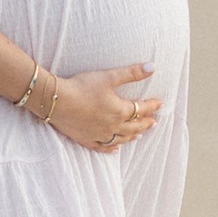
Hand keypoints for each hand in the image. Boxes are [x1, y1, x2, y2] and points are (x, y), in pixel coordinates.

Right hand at [44, 62, 159, 155]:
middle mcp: (113, 126)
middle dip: (146, 123)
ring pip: (121, 138)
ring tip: (140, 135)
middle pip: (134, 126)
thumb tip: (152, 67)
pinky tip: (115, 149)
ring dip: (132, 136)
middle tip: (154, 121)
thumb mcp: (109, 76)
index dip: (152, 105)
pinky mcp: (87, 139)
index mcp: (120, 111)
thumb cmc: (83, 86)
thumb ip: (132, 73)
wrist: (57, 101)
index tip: (160, 103)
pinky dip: (111, 148)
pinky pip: (103, 147)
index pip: (141, 109)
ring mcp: (100, 135)